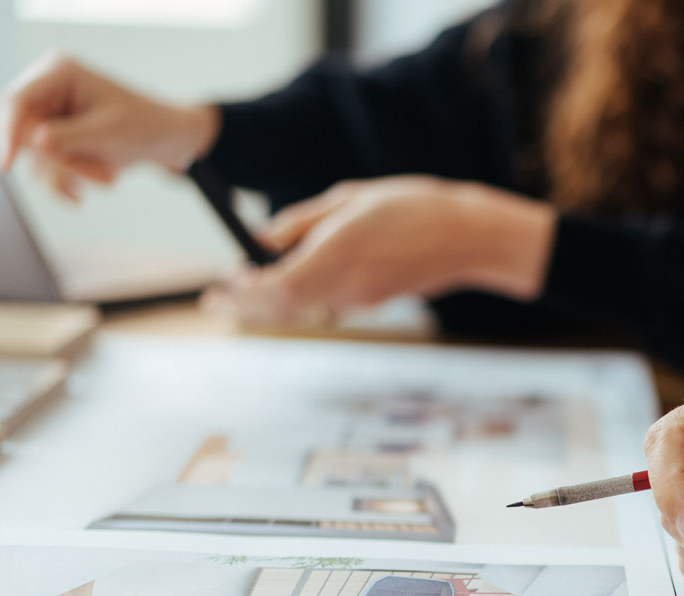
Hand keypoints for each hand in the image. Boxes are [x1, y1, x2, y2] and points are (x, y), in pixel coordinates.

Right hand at [0, 53, 217, 200]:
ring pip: (35, 156)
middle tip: (97, 179)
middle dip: (59, 164)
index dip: (8, 133)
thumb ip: (70, 138)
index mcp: (59, 72)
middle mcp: (47, 89)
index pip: (18, 101)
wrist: (164, 139)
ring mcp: (50, 113)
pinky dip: (69, 181)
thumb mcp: (108, 133)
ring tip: (107, 178)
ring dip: (71, 175)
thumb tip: (36, 143)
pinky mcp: (54, 136)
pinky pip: (45, 167)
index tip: (5, 165)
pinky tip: (91, 189)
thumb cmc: (143, 127)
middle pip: (24, 134)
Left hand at [202, 176, 555, 324]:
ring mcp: (359, 301)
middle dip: (246, 304)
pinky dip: (300, 294)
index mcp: (337, 254)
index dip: (241, 293)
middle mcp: (345, 286)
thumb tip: (259, 240)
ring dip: (271, 299)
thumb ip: (300, 222)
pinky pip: (323, 303)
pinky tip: (293, 275)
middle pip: (281, 308)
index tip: (219, 287)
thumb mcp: (348, 199)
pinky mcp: (370, 304)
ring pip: (300, 308)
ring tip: (248, 280)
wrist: (464, 239)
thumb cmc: (410, 208)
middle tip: (219, 296)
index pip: (276, 289)